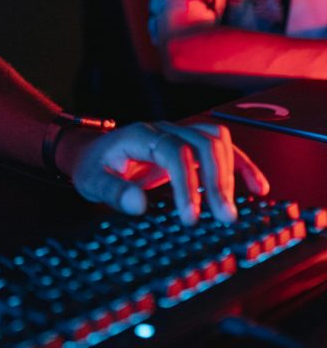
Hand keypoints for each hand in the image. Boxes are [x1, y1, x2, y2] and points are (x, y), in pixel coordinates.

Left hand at [70, 121, 269, 223]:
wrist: (90, 151)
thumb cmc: (92, 167)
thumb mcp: (92, 182)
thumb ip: (112, 191)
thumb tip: (139, 204)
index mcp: (138, 136)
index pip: (173, 152)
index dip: (187, 184)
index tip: (191, 218)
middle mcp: (161, 129)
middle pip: (201, 142)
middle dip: (216, 180)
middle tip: (223, 217)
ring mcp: (176, 133)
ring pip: (215, 140)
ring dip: (230, 172)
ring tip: (230, 209)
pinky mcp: (187, 144)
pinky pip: (221, 147)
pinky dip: (241, 165)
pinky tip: (256, 188)